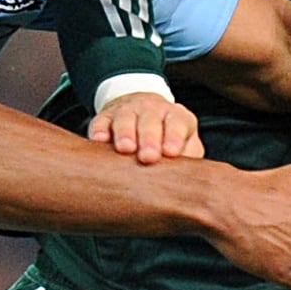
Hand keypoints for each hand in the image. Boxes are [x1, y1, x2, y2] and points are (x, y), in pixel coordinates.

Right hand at [89, 90, 203, 162]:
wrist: (141, 110)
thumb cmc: (166, 137)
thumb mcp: (185, 142)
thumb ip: (190, 156)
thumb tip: (191, 179)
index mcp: (175, 116)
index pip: (177, 123)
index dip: (175, 137)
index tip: (171, 152)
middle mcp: (151, 109)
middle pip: (150, 121)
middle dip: (149, 138)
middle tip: (148, 157)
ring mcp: (127, 111)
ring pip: (125, 119)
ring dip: (125, 133)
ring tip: (125, 149)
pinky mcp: (105, 117)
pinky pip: (100, 122)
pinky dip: (99, 131)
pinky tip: (99, 141)